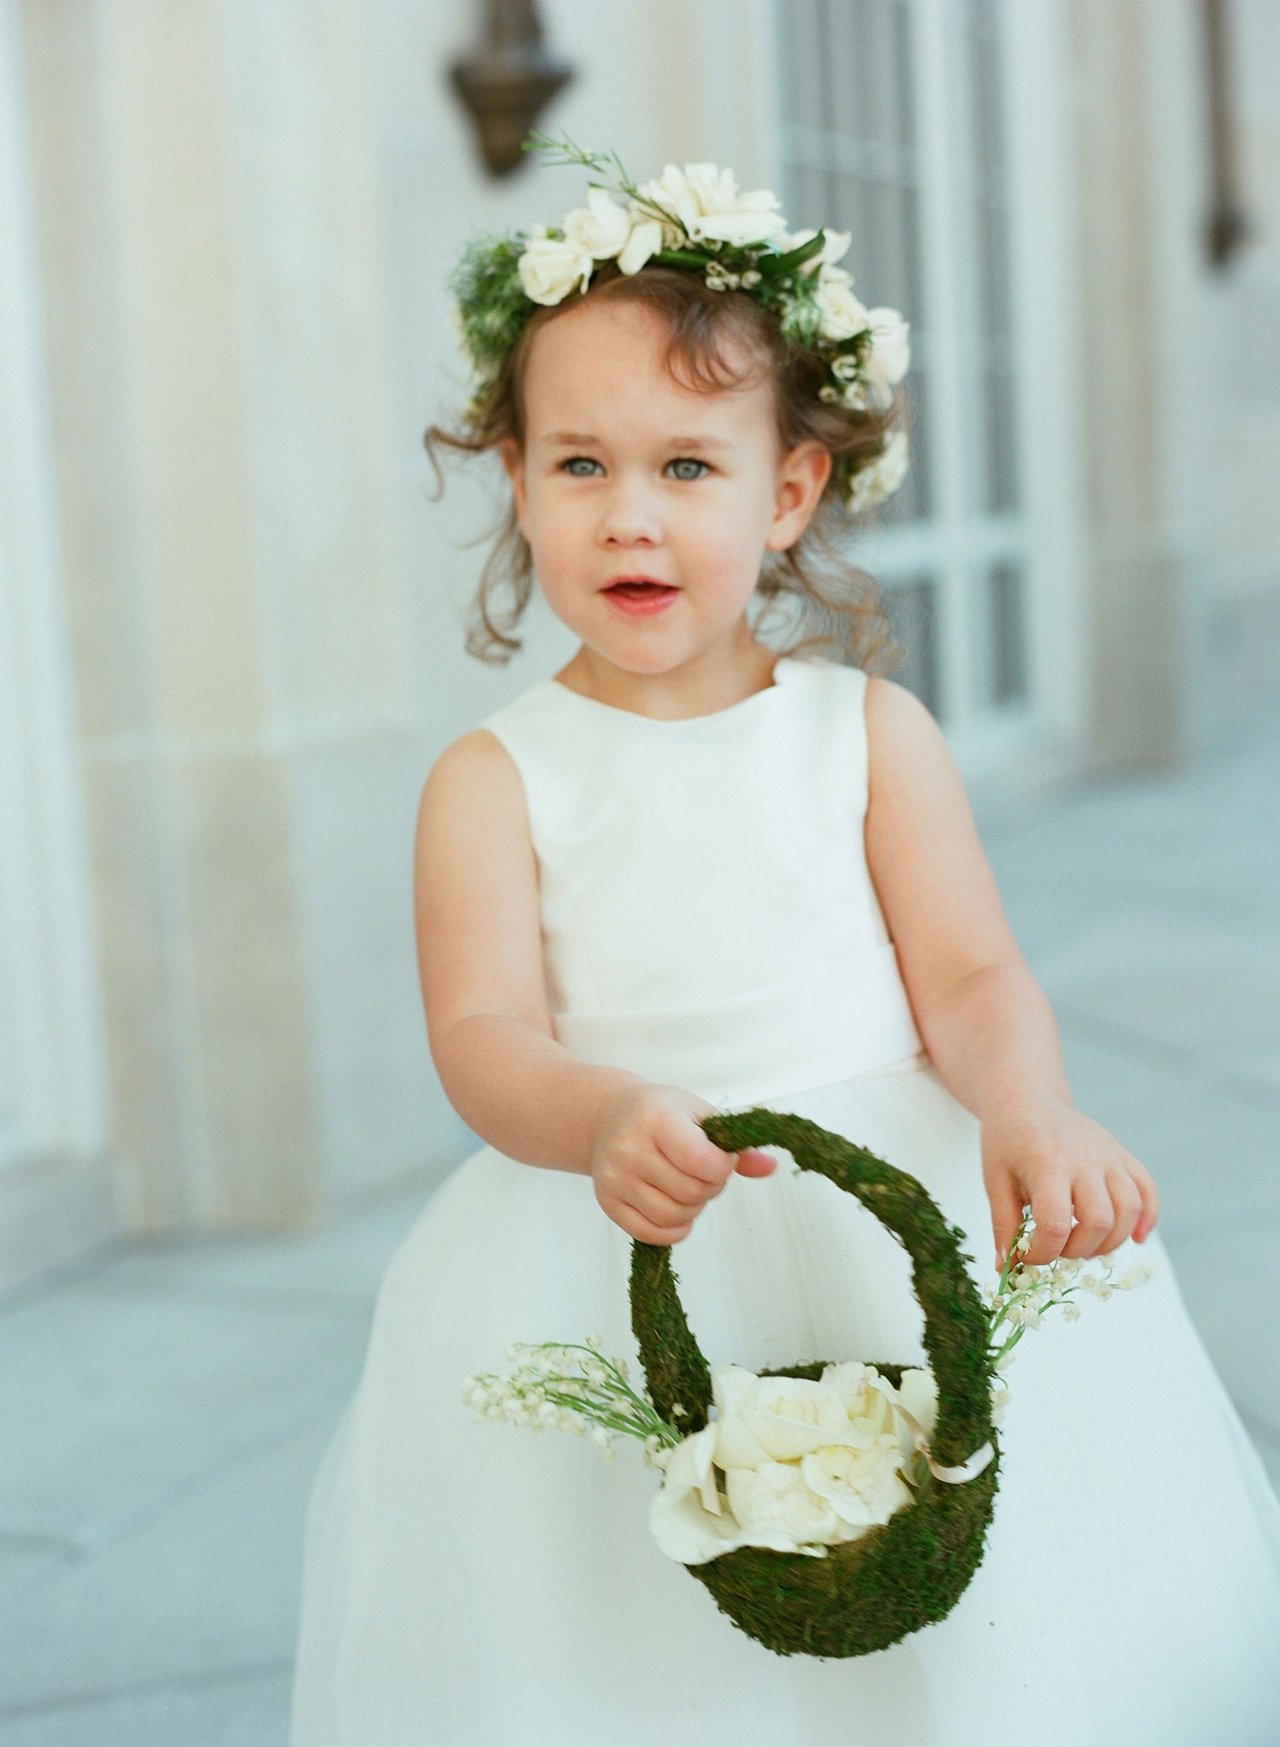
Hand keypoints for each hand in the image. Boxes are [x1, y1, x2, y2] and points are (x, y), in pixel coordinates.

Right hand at [588, 1082, 775, 1245]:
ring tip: (690, 1188)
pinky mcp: (607, 1202)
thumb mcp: (698, 1113)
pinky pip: (650, 1234)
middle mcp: (629, 1149)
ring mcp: (614, 1178)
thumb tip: (770, 1167)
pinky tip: (678, 1210)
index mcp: (655, 1119)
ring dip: (694, 1209)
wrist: (609, 1117)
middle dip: (710, 1187)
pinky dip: (674, 1229)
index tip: (720, 1156)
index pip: (701, 1161)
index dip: (722, 1166)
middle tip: (705, 1172)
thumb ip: (735, 1142)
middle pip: (691, 1192)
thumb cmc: (659, 1113)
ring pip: (672, 1217)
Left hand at [980, 1094, 1159, 1269]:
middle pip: (1099, 1221)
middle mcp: (1085, 1158)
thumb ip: (1003, 1225)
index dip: (1043, 1252)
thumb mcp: (995, 1181)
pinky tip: (1136, 1238)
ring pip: (1129, 1210)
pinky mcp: (1122, 1154)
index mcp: (1047, 1164)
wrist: (1027, 1099)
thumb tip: (1006, 1269)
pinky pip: (1147, 1189)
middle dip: (1078, 1250)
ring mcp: (1108, 1154)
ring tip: (1084, 1246)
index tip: (1028, 1256)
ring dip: (1111, 1241)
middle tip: (1057, 1250)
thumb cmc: (1006, 1141)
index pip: (1055, 1223)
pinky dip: (1148, 1218)